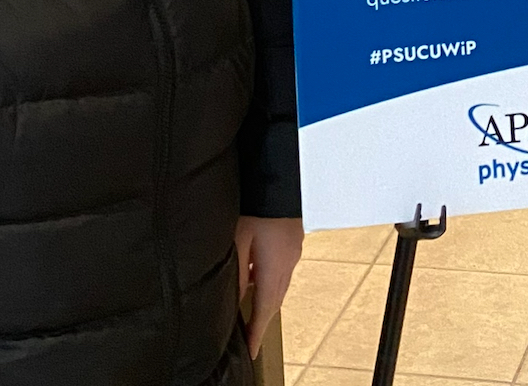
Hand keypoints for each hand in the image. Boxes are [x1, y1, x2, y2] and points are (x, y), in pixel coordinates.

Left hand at [235, 215, 302, 358]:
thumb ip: (237, 271)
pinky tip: (257, 274)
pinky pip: (282, 270)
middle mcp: (288, 263)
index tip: (251, 350)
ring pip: (280, 285)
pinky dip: (270, 281)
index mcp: (275, 267)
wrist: (282, 179)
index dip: (257, 332)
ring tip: (252, 310)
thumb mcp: (240, 239)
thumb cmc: (259, 204)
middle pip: (275, 300)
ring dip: (267, 300)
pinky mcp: (293, 241)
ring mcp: (293, 251)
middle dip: (262, 320)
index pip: (265, 309)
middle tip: (251, 336)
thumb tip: (234, 297)